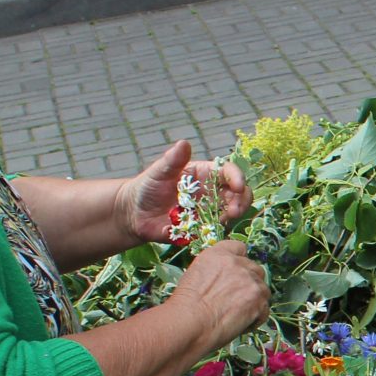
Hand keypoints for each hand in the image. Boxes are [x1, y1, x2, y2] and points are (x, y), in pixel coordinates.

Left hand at [122, 140, 251, 242]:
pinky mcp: (203, 228)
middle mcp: (211, 192)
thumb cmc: (147, 187)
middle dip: (241, 201)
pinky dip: (217, 231)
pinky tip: (209, 232)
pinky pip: (216, 231)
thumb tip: (184, 143)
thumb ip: (173, 160)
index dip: (237, 177)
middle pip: (238, 194)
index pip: (228, 172)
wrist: (134, 213)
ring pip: (231, 213)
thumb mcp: (158, 172)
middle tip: (234, 210)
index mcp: (205, 174)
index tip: (238, 186)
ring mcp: (209, 211)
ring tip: (223, 220)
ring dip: (232, 217)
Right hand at [165, 239, 271, 351]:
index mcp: (219, 254)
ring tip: (236, 314)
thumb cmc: (185, 304)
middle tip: (236, 298)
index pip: (239, 248)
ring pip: (263, 289)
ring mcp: (251, 281)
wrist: (190, 322)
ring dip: (254, 301)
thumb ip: (215, 271)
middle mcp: (238, 264)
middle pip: (255, 269)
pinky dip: (255, 318)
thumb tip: (225, 280)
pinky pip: (265, 309)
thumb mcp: (196, 274)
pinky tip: (239, 324)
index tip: (237, 273)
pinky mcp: (259, 300)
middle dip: (249, 283)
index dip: (240, 261)